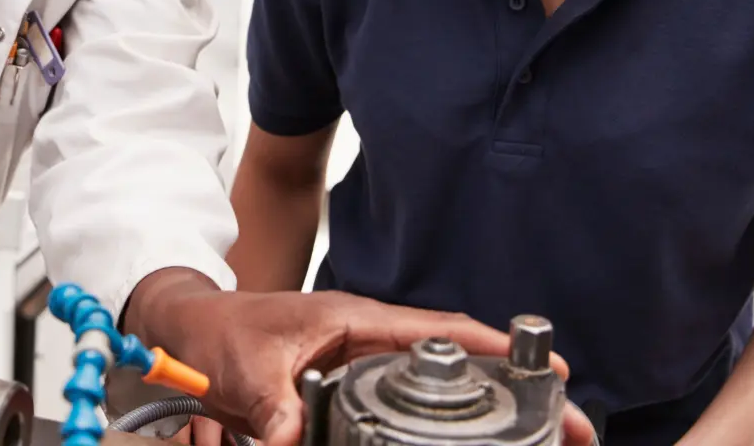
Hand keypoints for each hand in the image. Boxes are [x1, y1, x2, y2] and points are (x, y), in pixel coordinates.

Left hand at [125, 270, 593, 445]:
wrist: (184, 331)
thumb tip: (292, 439)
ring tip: (541, 437)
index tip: (550, 370)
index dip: (496, 346)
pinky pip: (402, 406)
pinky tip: (467, 440)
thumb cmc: (217, 333)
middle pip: (455, 362)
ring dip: (483, 409)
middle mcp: (368, 340)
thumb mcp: (243, 368)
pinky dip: (436, 422)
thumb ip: (271, 406)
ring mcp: (362, 365)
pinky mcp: (349, 391)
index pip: (439, 329)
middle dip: (513, 388)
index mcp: (354, 319)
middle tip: (568, 423)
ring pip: (436, 387)